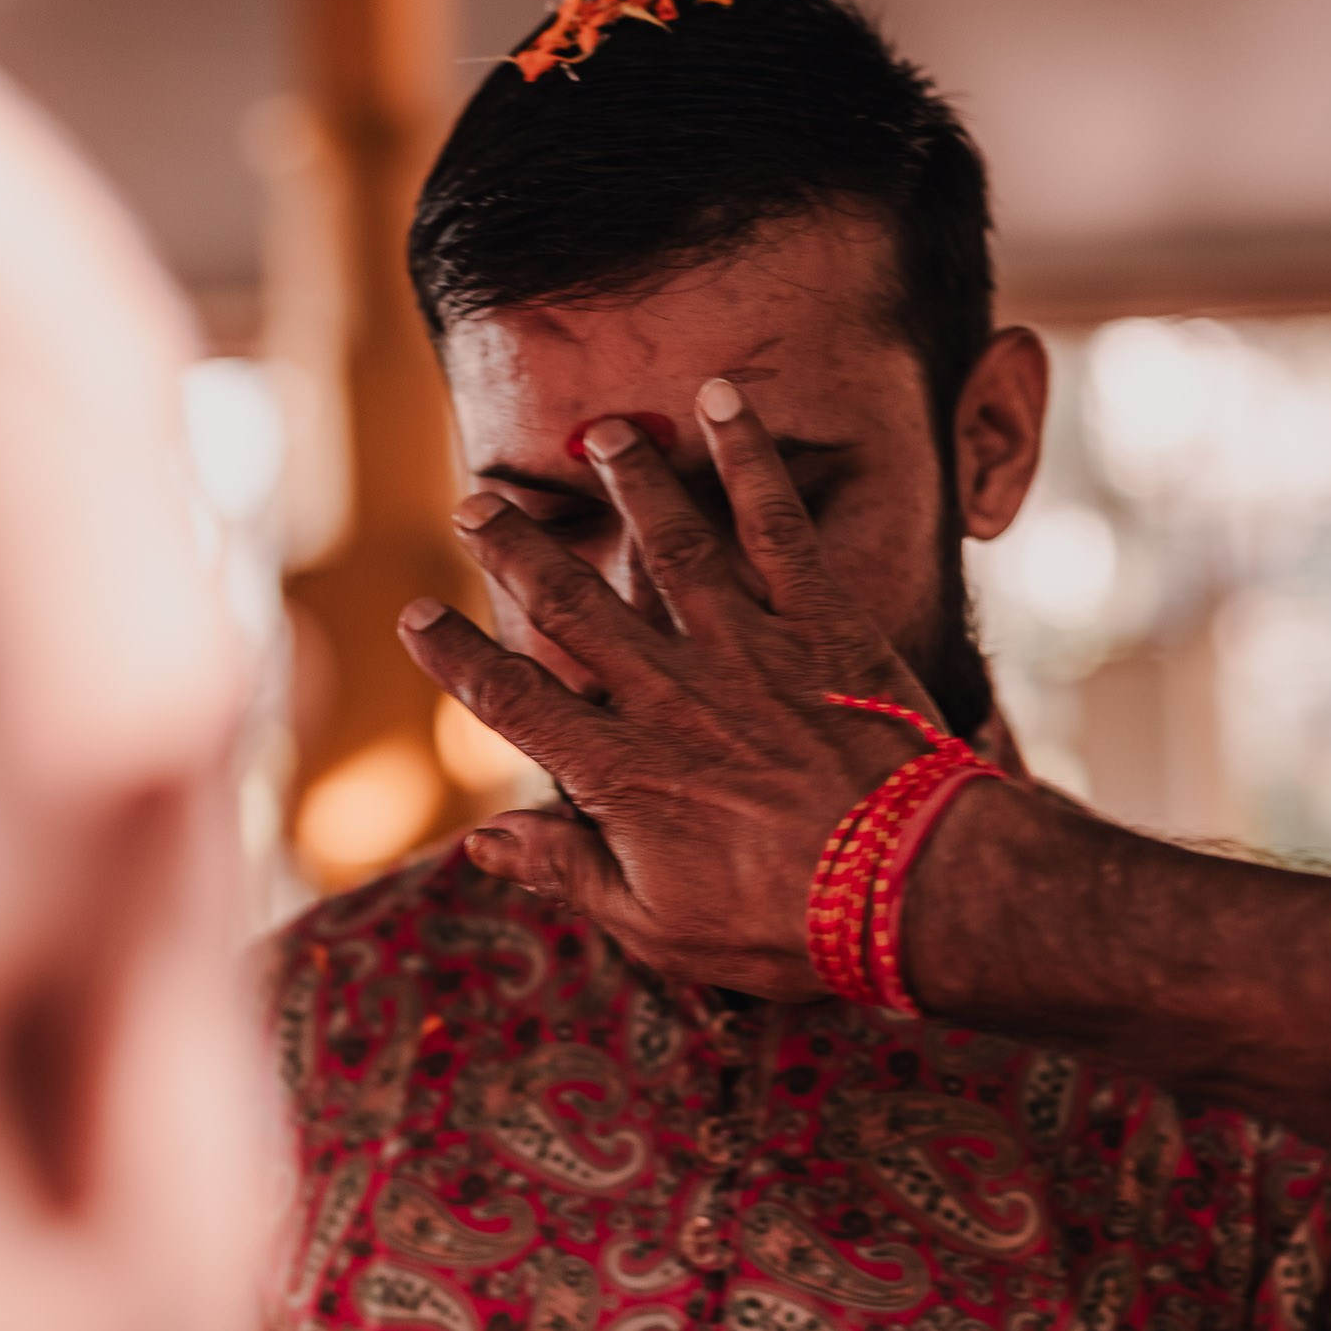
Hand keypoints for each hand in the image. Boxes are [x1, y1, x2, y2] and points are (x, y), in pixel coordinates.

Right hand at [397, 380, 937, 998]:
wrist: (915, 890)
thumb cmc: (787, 926)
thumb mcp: (659, 926)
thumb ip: (570, 872)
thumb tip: (483, 842)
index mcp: (622, 771)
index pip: (513, 700)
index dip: (455, 656)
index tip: (415, 614)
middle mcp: (670, 693)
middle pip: (573, 604)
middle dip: (518, 548)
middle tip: (478, 502)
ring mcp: (746, 649)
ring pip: (668, 544)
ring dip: (629, 482)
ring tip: (602, 434)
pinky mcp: (823, 622)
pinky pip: (778, 525)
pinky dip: (749, 458)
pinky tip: (723, 404)